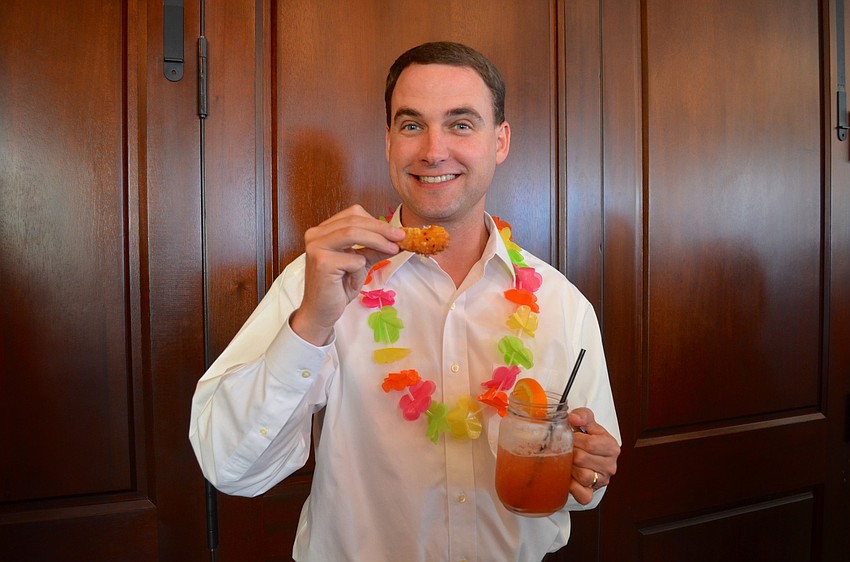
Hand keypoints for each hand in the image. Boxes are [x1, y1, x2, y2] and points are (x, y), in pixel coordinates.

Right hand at [290, 205, 404, 345]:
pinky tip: (353, 280)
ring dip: (378, 241)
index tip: (396, 232)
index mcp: (323, 231)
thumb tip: (398, 239)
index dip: (376, 221)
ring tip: (393, 249)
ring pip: (353, 233)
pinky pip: (353, 259)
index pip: (353, 214)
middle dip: (382, 229)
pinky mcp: (322, 262)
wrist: (322, 312)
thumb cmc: (338, 287)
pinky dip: (360, 269)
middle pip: (354, 220)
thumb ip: (375, 249)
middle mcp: (316, 235)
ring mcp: (316, 247)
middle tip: (401, 237)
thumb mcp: (361, 264)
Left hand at [567, 407, 619, 504]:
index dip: (575, 439)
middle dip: (569, 452)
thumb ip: (582, 415)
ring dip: (570, 468)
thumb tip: (574, 418)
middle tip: (566, 448)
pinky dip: (573, 487)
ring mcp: (602, 480)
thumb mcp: (588, 422)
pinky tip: (569, 477)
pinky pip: (583, 495)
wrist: (590, 454)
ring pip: (582, 476)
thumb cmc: (588, 438)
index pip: (590, 443)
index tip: (571, 437)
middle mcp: (610, 466)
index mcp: (611, 447)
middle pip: (582, 459)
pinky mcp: (592, 493)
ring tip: (568, 461)